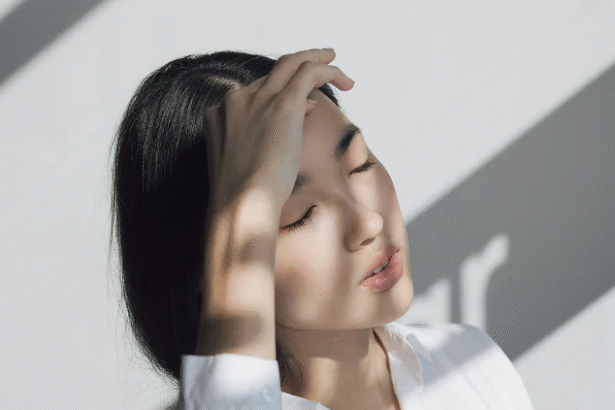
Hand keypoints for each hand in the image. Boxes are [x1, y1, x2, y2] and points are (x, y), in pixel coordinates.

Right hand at [204, 48, 354, 212]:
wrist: (240, 204)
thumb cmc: (243, 198)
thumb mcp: (245, 165)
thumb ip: (261, 139)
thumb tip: (299, 114)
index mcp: (219, 115)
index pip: (255, 94)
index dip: (280, 95)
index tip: (304, 106)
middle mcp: (235, 101)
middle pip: (271, 73)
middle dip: (298, 65)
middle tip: (322, 62)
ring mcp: (257, 100)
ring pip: (291, 63)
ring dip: (315, 60)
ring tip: (335, 62)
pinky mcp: (282, 104)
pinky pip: (308, 72)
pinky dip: (327, 70)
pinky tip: (344, 80)